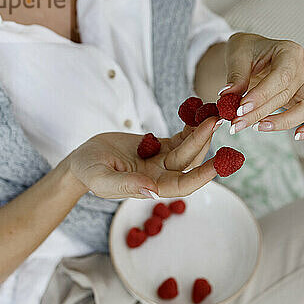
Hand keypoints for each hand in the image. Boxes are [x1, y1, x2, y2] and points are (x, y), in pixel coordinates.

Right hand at [66, 117, 220, 198]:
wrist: (83, 159)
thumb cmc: (88, 171)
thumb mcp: (101, 178)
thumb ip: (125, 185)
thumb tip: (152, 191)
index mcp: (151, 187)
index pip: (183, 184)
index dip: (202, 175)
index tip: (220, 163)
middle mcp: (162, 175)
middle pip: (190, 161)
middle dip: (204, 141)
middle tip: (216, 120)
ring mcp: (162, 160)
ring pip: (189, 147)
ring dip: (201, 131)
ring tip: (212, 112)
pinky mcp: (160, 146)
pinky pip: (181, 137)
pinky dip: (190, 125)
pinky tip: (198, 111)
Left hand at [220, 33, 303, 139]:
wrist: (250, 56)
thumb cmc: (246, 52)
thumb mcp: (237, 56)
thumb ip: (236, 76)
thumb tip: (228, 95)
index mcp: (290, 51)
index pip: (281, 77)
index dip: (262, 95)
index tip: (241, 108)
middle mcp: (302, 68)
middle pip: (286, 95)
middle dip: (259, 113)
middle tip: (236, 123)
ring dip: (281, 122)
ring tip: (257, 128)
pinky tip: (297, 137)